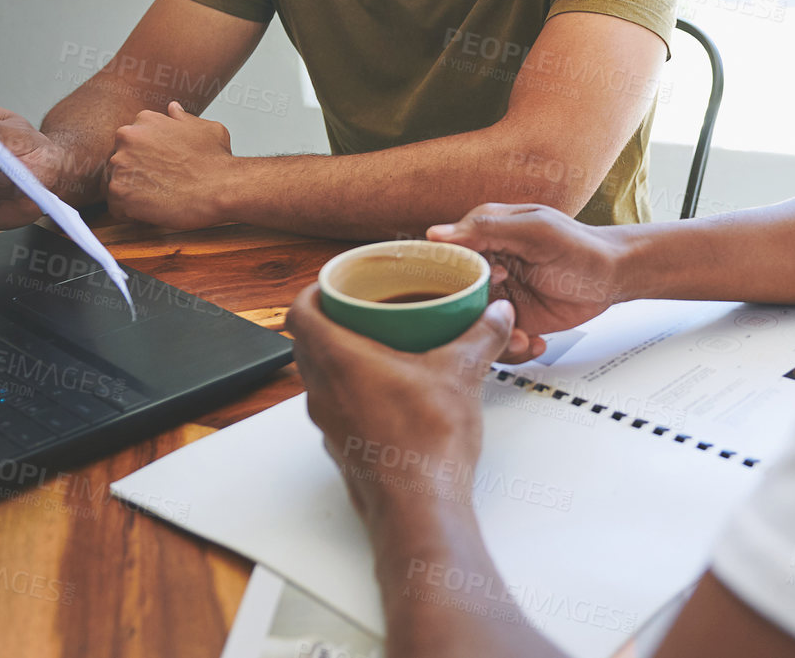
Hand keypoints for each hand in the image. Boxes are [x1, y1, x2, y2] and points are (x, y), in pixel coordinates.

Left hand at [105, 101, 234, 229]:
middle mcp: (128, 137)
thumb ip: (183, 118)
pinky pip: (116, 206)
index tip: (160, 167)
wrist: (220, 188)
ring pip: (115, 182)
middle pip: (120, 160)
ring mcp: (120, 164)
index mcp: (145, 120)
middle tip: (159, 184)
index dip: (145, 157)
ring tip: (157, 198)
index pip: (131, 140)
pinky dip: (130, 212)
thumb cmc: (216, 161)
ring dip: (132, 192)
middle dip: (135, 173)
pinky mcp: (119, 192)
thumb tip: (173, 109)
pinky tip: (152, 210)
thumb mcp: (205, 128)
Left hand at [289, 284, 516, 533]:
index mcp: (338, 360)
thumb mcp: (461, 374)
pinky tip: (394, 395)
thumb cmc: (424, 446)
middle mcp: (323, 392)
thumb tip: (495, 315)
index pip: (299, 312)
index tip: (334, 284)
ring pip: (321, 379)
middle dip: (333, 322)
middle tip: (364, 310)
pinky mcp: (344, 450)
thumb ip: (480, 336)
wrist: (420, 510)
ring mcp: (329, 425)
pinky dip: (356, 394)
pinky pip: (339, 409)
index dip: (313, 291)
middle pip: (307, 344)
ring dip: (343, 360)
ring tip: (384, 348)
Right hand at [428, 203, 631, 362]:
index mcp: (483, 234)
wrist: (613, 276)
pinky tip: (532, 341)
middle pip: (452, 296)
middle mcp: (484, 265)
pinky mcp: (511, 321)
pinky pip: (495, 340)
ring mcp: (496, 296)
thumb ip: (487, 230)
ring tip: (520, 336)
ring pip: (470, 323)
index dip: (451, 278)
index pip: (444, 256)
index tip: (472, 288)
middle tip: (501, 315)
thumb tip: (436, 234)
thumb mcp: (534, 231)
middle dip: (470, 316)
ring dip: (492, 337)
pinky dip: (511, 348)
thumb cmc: (580, 245)